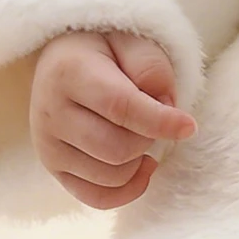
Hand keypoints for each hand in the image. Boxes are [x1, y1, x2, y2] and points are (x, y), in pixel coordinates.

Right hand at [30, 30, 196, 209]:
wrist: (66, 61)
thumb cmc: (105, 51)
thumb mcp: (131, 40)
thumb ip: (152, 69)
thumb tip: (167, 109)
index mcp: (68, 72)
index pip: (120, 108)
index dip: (160, 121)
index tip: (189, 126)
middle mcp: (50, 112)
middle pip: (117, 150)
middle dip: (147, 140)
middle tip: (153, 122)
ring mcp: (48, 146)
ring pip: (112, 177)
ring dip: (138, 163)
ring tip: (139, 137)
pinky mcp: (54, 170)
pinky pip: (99, 198)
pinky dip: (127, 189)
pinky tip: (139, 166)